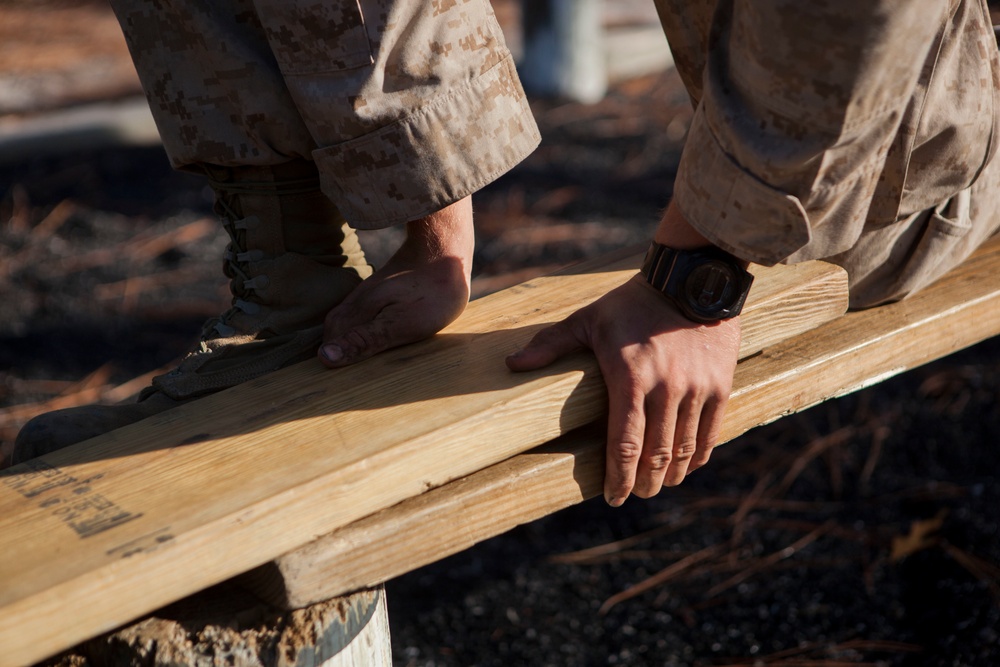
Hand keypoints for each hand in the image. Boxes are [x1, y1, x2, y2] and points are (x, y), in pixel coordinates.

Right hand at [318, 197, 473, 367]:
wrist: (445, 252)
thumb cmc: (429, 294)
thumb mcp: (400, 324)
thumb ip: (363, 340)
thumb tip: (324, 358)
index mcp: (354, 314)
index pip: (328, 347)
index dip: (332, 368)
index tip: (340, 388)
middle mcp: (352, 304)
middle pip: (333, 336)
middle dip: (338, 356)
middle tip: (350, 383)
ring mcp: (363, 297)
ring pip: (345, 326)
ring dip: (349, 344)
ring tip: (361, 367)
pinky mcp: (377, 294)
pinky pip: (359, 317)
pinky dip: (362, 331)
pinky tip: (373, 340)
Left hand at [506, 274, 740, 504]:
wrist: (692, 280)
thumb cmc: (633, 303)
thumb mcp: (589, 319)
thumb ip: (551, 344)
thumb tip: (512, 364)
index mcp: (630, 378)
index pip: (624, 442)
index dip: (618, 477)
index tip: (612, 498)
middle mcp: (667, 389)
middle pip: (655, 454)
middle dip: (643, 483)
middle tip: (634, 495)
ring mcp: (697, 389)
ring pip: (683, 449)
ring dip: (669, 475)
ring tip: (657, 485)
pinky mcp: (720, 386)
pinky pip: (709, 433)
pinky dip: (696, 456)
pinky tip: (686, 467)